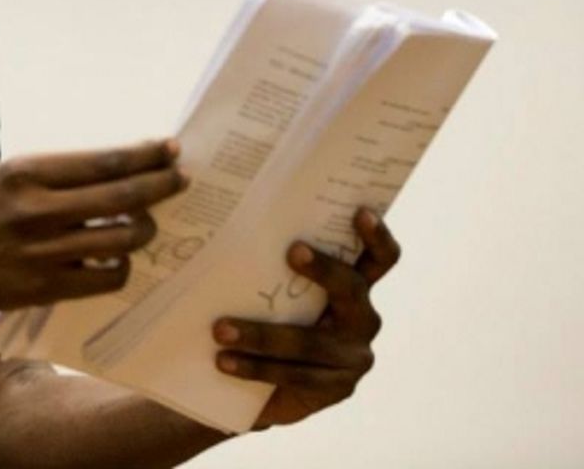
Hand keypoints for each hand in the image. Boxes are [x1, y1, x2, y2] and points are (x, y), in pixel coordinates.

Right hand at [0, 140, 187, 309]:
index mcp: (28, 172)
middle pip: (122, 197)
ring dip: (146, 227)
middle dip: (161, 185)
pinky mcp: (45, 288)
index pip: (104, 161)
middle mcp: (37, 210)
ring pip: (122, 239)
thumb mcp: (13, 174)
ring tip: (147, 221)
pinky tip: (118, 256)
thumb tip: (124, 169)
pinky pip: (107, 277)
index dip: (145, 156)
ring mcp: (43, 252)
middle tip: (179, 179)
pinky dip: (122, 265)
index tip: (170, 149)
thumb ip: (63, 174)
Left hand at [212, 208, 401, 428]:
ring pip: (311, 341)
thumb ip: (267, 258)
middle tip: (292, 250)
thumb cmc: (266, 315)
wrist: (262, 384)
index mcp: (354, 284)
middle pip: (353, 288)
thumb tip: (224, 213)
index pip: (379, 258)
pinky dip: (256, 367)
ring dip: (262, 334)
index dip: (376, 236)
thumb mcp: (271, 284)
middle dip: (325, 268)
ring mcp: (354, 357)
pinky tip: (223, 361)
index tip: (359, 212)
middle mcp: (362, 318)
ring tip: (220, 328)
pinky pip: (295, 375)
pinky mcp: (337, 389)